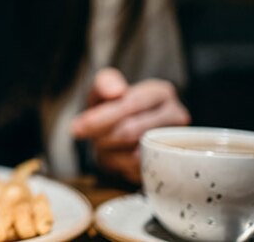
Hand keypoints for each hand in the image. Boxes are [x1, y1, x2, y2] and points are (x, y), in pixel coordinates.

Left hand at [71, 67, 189, 182]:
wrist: (123, 129)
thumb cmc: (114, 106)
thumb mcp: (104, 89)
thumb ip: (105, 83)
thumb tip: (116, 91)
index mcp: (161, 92)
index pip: (130, 104)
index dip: (101, 117)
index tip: (77, 128)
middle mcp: (176, 116)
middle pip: (131, 131)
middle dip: (102, 136)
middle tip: (91, 138)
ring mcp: (176, 142)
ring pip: (133, 154)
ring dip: (109, 152)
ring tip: (103, 145)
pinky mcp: (169, 165)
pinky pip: (137, 171)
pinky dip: (118, 165)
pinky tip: (114, 155)